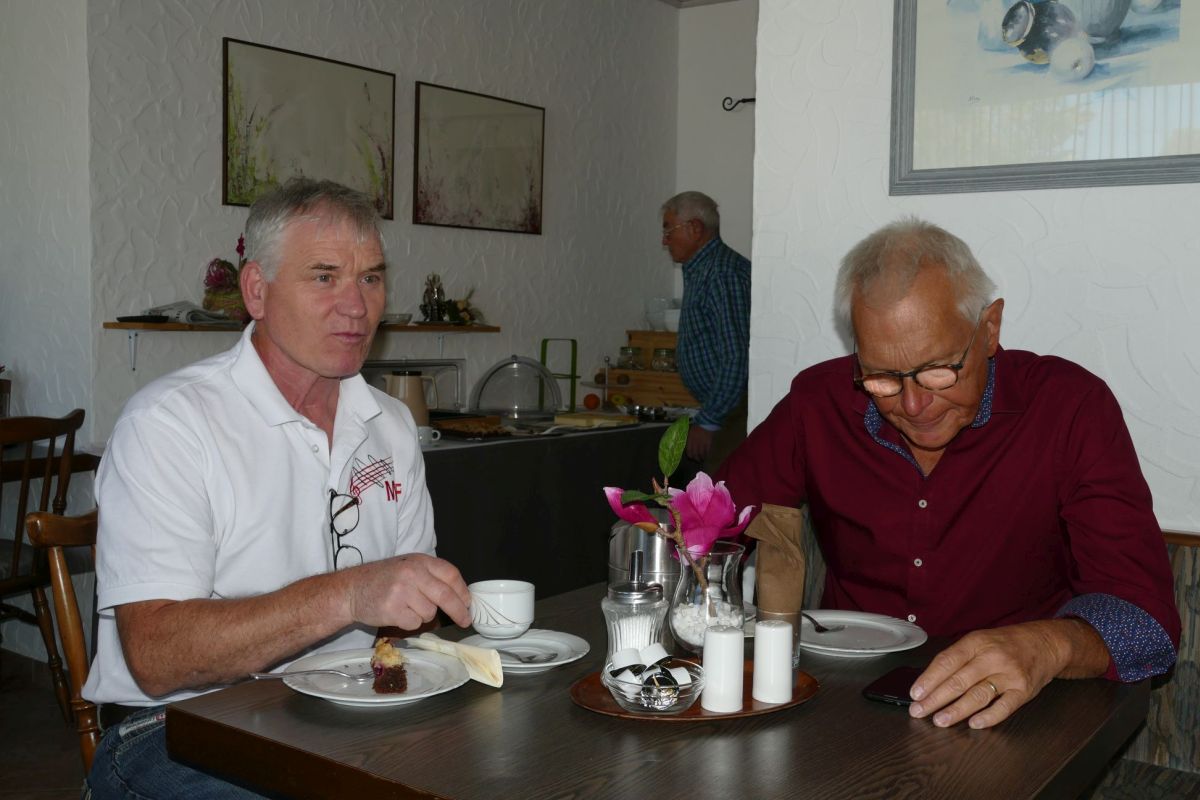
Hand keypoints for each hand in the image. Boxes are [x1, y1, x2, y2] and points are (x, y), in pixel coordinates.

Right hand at [346, 554, 472, 630]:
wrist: (351, 589)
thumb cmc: (383, 580)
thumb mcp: (408, 567)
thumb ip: (431, 576)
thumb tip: (460, 595)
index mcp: (419, 560)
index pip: (450, 574)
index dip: (463, 591)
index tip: (468, 603)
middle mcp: (412, 573)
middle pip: (446, 596)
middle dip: (459, 611)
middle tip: (465, 620)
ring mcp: (402, 591)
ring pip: (430, 613)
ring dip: (423, 615)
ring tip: (406, 607)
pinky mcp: (392, 609)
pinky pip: (414, 623)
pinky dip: (409, 623)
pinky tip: (397, 614)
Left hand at [686, 426, 714, 461]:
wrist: (706, 421)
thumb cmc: (698, 425)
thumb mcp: (691, 431)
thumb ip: (690, 439)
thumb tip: (688, 445)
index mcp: (690, 439)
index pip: (689, 451)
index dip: (690, 455)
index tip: (692, 457)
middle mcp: (695, 443)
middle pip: (695, 454)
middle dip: (696, 458)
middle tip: (698, 460)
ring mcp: (702, 443)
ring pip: (701, 454)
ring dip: (702, 457)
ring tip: (703, 459)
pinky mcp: (708, 443)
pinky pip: (707, 451)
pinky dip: (707, 454)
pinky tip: (708, 455)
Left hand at [908, 619, 1106, 728]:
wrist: (1045, 643)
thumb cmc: (1006, 643)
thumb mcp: (980, 640)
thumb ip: (958, 657)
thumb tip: (930, 681)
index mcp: (976, 642)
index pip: (946, 661)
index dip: (928, 679)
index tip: (915, 694)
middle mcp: (992, 657)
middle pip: (958, 681)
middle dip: (935, 699)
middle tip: (919, 712)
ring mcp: (1009, 674)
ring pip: (978, 695)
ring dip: (956, 710)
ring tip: (940, 721)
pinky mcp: (1024, 690)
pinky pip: (1004, 707)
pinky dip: (989, 717)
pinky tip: (974, 724)